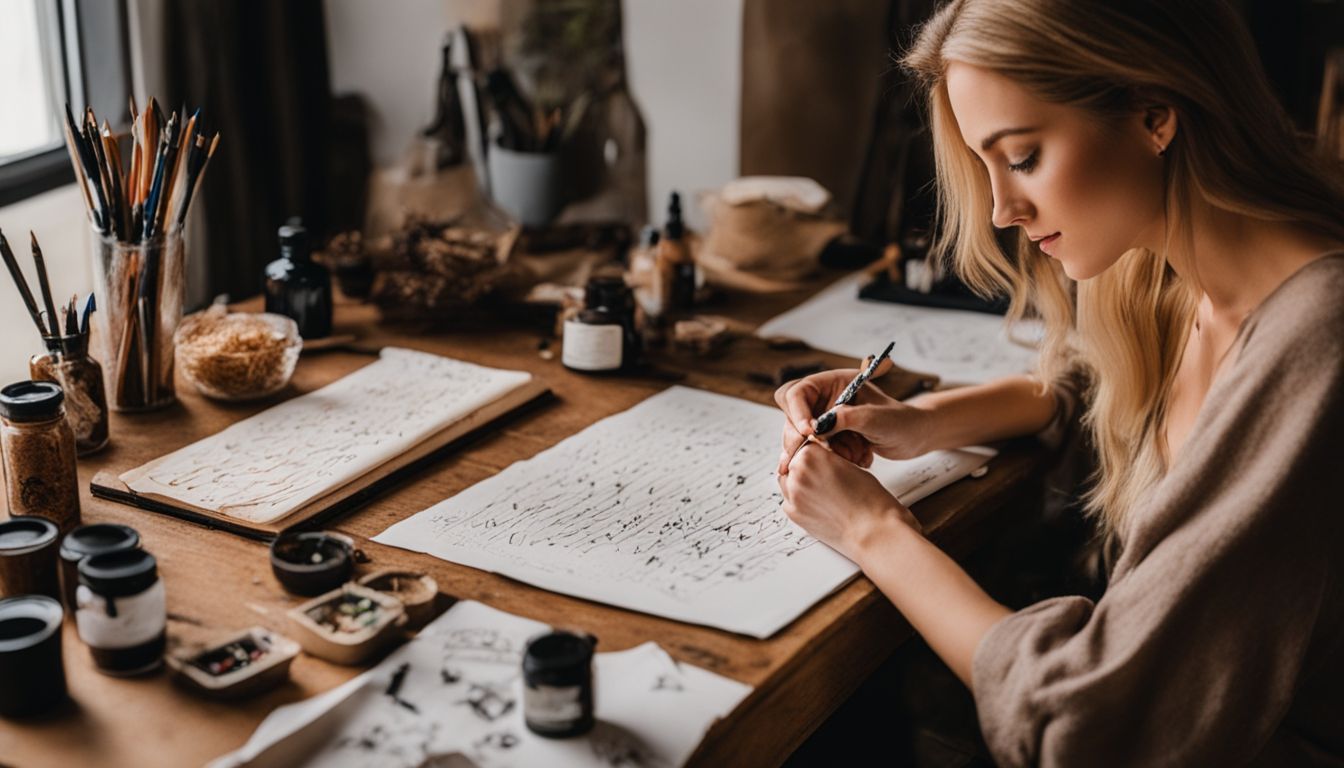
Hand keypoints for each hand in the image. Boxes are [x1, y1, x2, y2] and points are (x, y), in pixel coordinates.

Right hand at [775, 369, 934, 475]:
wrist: (914, 438)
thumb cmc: (901, 421)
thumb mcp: (877, 418)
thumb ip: (848, 418)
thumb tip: (820, 426)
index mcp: (834, 383)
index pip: (798, 392)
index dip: (797, 412)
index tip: (810, 432)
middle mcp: (824, 399)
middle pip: (792, 416)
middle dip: (802, 437)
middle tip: (817, 452)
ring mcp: (825, 419)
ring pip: (801, 438)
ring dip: (823, 451)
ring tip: (854, 455)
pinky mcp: (829, 438)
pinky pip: (815, 451)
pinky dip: (831, 460)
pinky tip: (858, 459)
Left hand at [777, 441, 921, 561]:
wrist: (874, 531)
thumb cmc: (871, 499)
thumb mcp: (850, 466)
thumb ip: (828, 460)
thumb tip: (818, 462)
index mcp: (811, 454)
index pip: (804, 445)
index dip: (815, 453)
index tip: (822, 460)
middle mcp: (798, 473)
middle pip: (793, 463)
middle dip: (806, 468)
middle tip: (824, 478)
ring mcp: (793, 495)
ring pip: (788, 482)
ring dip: (799, 483)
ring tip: (823, 492)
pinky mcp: (794, 514)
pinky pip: (789, 501)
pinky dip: (800, 501)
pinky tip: (819, 504)